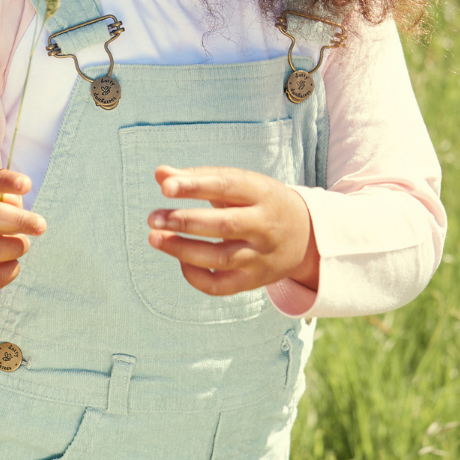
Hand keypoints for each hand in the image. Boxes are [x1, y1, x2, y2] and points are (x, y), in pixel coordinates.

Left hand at [147, 165, 319, 295]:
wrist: (306, 235)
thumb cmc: (259, 201)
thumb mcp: (239, 183)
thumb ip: (198, 178)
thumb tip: (160, 173)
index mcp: (261, 193)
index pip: (226, 186)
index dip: (195, 186)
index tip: (165, 187)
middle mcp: (264, 225)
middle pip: (223, 225)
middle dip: (184, 221)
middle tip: (152, 217)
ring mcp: (261, 256)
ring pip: (220, 258)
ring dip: (182, 249)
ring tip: (154, 238)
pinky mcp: (255, 280)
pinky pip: (222, 285)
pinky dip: (195, 276)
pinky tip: (179, 259)